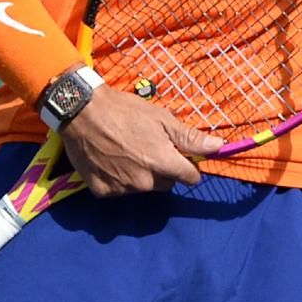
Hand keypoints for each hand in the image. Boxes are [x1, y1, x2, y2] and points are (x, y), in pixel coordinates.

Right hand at [59, 89, 226, 195]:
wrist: (82, 112)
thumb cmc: (125, 111)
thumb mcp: (162, 118)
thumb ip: (190, 138)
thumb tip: (219, 147)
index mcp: (163, 163)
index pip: (190, 178)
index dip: (188, 166)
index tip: (180, 156)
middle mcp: (144, 182)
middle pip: (167, 184)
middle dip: (164, 170)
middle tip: (149, 148)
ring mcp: (122, 188)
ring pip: (143, 187)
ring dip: (141, 175)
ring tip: (127, 151)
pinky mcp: (101, 191)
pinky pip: (119, 190)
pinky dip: (117, 179)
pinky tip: (110, 160)